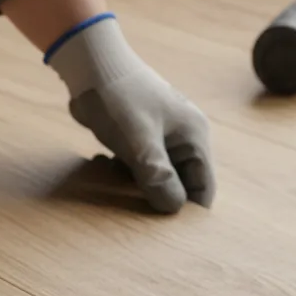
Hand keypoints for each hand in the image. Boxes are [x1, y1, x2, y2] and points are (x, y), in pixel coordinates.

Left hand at [47, 15, 214, 212]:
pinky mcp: (142, 137)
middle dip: (160, 199)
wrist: (91, 64)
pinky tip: (105, 165)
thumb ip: (159, 177)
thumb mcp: (139, 143)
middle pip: (182, 185)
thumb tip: (174, 209)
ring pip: (159, 177)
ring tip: (113, 179)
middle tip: (132, 210)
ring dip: (138, 186)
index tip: (163, 230)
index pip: (203, 188)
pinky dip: (125, 172)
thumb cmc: (119, 100)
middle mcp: (185, 139)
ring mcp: (163, 137)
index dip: (187, 212)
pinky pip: (141, 166)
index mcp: (194, 138)